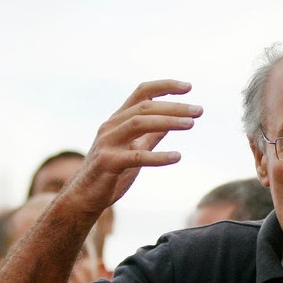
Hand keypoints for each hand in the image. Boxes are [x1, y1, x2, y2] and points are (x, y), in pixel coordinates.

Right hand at [66, 80, 202, 215]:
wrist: (84, 196)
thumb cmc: (110, 172)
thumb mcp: (134, 148)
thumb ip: (151, 135)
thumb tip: (172, 122)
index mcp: (118, 119)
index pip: (142, 92)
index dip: (165, 86)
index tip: (188, 87)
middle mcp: (111, 126)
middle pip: (145, 107)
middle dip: (174, 106)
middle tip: (199, 111)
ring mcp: (107, 143)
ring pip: (138, 123)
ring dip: (167, 122)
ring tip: (191, 124)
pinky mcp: (107, 163)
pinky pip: (135, 156)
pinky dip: (158, 156)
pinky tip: (177, 157)